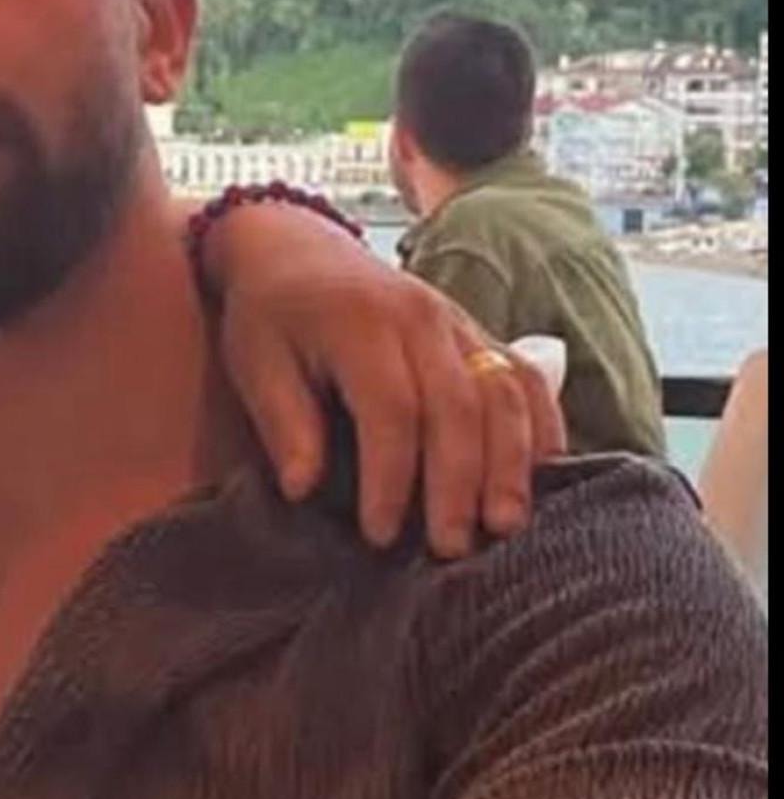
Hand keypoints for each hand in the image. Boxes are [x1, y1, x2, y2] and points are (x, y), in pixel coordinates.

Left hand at [201, 202, 565, 556]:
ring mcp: (460, 324)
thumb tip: (304, 490)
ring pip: (504, 393)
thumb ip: (284, 423)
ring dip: (510, 464)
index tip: (379, 534)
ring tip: (504, 526)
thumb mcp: (255, 364)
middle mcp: (422, 318)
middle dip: (458, 484)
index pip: (390, 408)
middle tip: (451, 548)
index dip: (390, 477)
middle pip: (458, 406)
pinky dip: (542, 429)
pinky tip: (541, 480)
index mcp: (362, 324)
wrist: (298, 249)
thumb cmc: (272, 316)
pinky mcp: (481, 335)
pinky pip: (526, 380)